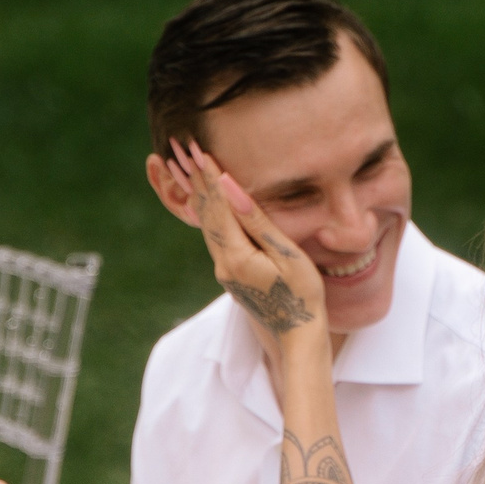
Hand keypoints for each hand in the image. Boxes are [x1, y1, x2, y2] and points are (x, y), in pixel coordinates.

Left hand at [170, 140, 330, 360]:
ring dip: (198, 194)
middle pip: (205, 213)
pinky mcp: (229, 274)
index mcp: (237, 256)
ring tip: (187, 166)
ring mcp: (223, 271)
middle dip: (196, 179)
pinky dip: (207, 212)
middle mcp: (222, 263)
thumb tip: (231, 188)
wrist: (297, 335)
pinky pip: (213, 236)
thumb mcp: (287, 254)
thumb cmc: (302, 294)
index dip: (210, 176)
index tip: (199, 149)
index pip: (218, 207)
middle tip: (182, 148)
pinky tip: (204, 200)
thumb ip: (257, 220)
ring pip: (206, 225)